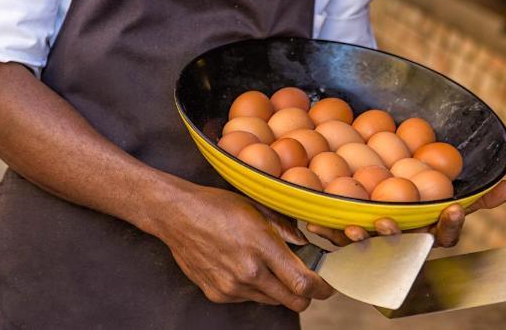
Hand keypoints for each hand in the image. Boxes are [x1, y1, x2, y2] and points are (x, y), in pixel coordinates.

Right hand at [157, 185, 334, 310]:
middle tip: (308, 283)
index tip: (326, 285)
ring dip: (278, 289)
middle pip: (292, 301)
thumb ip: (284, 228)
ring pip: (271, 300)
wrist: (178, 215)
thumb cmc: (216, 205)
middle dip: (306, 295)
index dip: (320, 288)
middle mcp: (248, 272)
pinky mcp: (218, 295)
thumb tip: (305, 244)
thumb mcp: (256, 206)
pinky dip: (254, 288)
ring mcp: (232, 287)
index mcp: (261, 245)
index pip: (302, 282)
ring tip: (268, 266)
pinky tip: (243, 266)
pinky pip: (248, 298)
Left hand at [306, 179, 505, 248]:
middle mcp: (397, 241)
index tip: (455, 207)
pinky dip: (320, 228)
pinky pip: (331, 234)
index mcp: (424, 230)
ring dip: (356, 235)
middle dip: (393, 233)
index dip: (450, 224)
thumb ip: (477, 195)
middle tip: (387, 220)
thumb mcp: (441, 195)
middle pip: (398, 241)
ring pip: (363, 242)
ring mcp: (369, 242)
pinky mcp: (341, 238)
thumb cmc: (413, 204)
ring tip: (351, 226)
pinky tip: (309, 219)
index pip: (443, 233)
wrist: (371, 210)